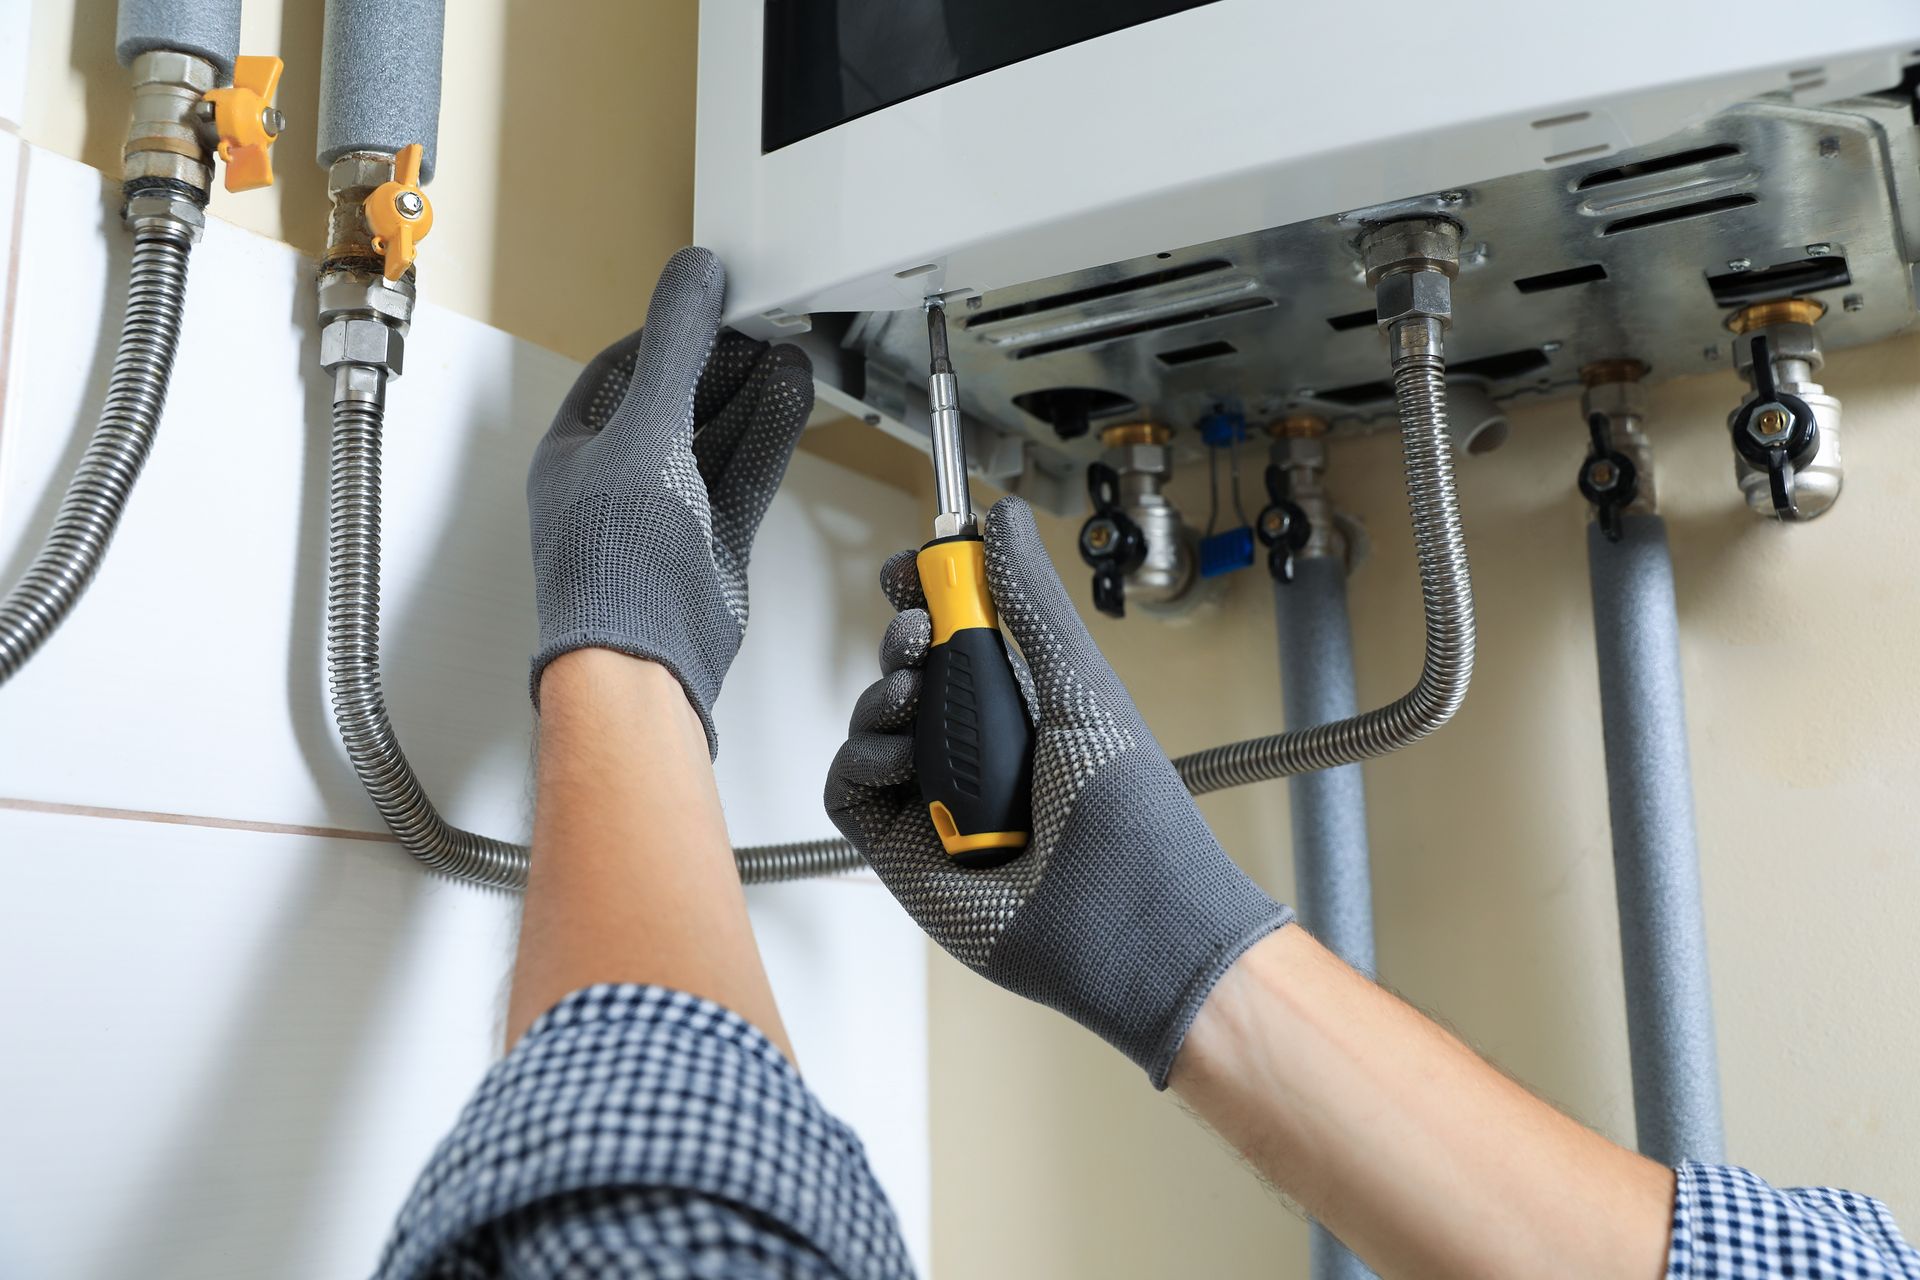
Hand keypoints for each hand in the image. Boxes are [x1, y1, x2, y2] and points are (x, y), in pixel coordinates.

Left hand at [526, 247, 811, 752]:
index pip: (620, 370)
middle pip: (675, 400)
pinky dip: (769, 436)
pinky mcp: (709, 543)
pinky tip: (792, 398)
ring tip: (789, 354)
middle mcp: (616, 481)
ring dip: (753, 395)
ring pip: (717, 438)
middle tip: (759, 325)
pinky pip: (744, 475)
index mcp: (574, 452)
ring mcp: (665, 514)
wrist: (642, 659)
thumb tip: (690, 278)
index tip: (706, 300)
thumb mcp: (644, 431)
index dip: (664, 332)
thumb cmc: (613, 567)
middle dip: (720, 362)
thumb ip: (675, 349)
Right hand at [825, 496, 1292, 1085]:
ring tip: (914, 700)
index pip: (958, 634)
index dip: (928, 595)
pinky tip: (905, 762)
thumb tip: (1000, 518)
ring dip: (881, 696)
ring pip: (870, 722)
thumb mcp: (1076, 681)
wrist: (1121, 916)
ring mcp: (935, 798)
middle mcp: (976, 748)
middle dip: (902, 639)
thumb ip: (1030, 599)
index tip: (913, 567)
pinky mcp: (900, 847)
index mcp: (1023, 704)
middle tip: (919, 635)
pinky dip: (863, 759)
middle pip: (906, 669)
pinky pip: (849, 785)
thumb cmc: (1123, 807)